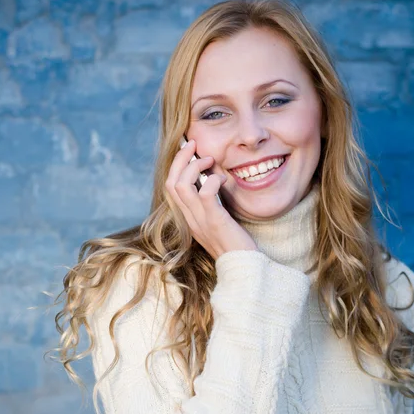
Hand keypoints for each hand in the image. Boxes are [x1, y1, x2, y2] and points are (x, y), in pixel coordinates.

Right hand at [165, 139, 257, 260]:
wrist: (243, 268)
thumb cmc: (235, 244)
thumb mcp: (217, 220)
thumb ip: (211, 203)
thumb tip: (211, 179)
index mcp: (189, 217)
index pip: (170, 187)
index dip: (176, 165)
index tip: (189, 150)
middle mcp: (189, 219)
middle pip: (171, 182)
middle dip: (180, 159)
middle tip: (193, 144)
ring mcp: (200, 221)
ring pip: (181, 186)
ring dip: (193, 167)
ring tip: (209, 160)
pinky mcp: (214, 222)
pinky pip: (205, 194)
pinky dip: (212, 180)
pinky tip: (223, 179)